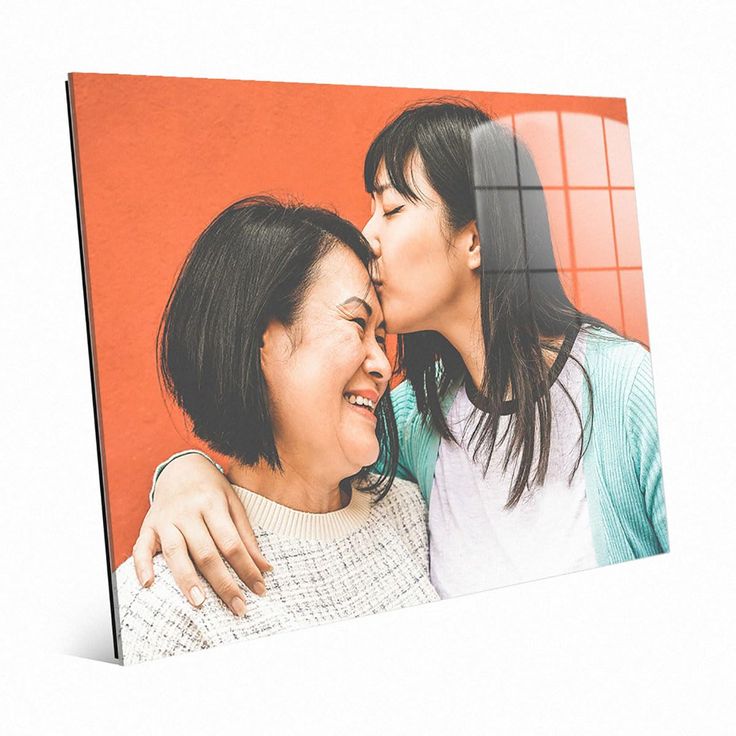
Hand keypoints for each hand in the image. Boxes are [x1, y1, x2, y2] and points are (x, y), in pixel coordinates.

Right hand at [132, 453, 270, 615]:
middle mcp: (188, 512)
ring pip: (176, 552)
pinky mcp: (148, 526)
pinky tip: (149, 584)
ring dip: (187, 580)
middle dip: (223, 583)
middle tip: (237, 607)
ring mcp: (166, 519)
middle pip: (206, 552)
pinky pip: (142, 547)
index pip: (232, 543)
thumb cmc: (212, 490)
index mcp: (213, 504)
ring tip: (200, 603)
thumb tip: (265, 569)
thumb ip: (247, 536)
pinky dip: (143, 566)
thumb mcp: (234, 504)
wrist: (181, 467)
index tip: (259, 589)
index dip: (246, 568)